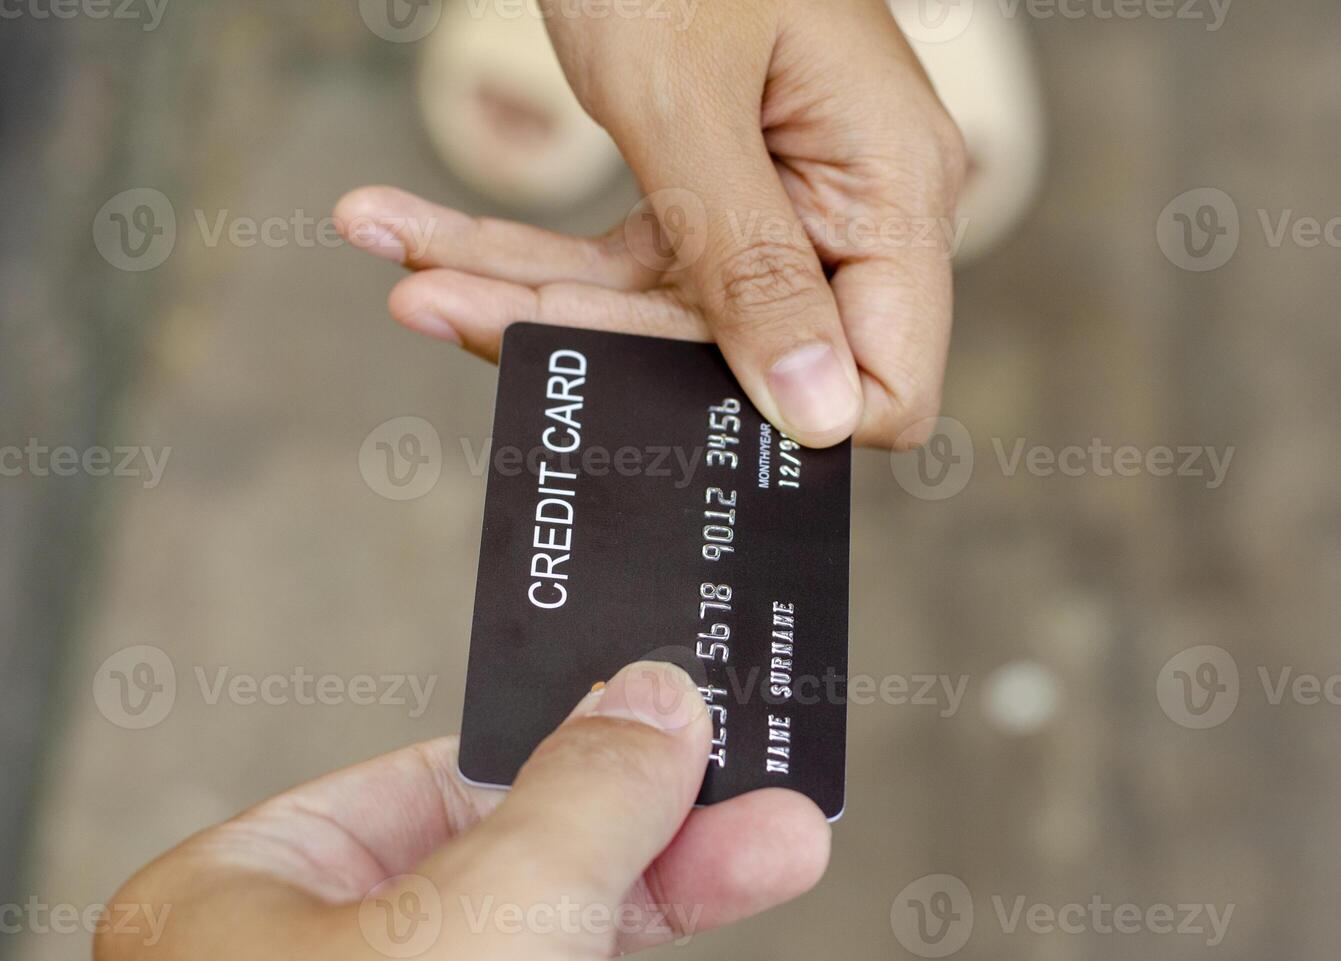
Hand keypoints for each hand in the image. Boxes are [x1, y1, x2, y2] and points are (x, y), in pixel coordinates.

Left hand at [96, 662, 829, 960]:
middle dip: (651, 820)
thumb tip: (650, 700)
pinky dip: (643, 948)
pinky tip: (706, 912)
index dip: (561, 732)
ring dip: (672, 888)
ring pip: (552, 931)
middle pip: (512, 850)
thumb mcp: (495, 918)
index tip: (668, 711)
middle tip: (759, 789)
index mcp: (246, 901)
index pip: (431, 774)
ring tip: (778, 843)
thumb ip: (582, 793)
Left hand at [334, 0, 964, 448]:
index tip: (649, 408)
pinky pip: (615, 260)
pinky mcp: (703, 192)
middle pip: (731, 356)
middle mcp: (843, 209)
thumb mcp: (688, 100)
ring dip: (517, 288)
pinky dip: (515, 247)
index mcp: (888, 188)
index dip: (781, 422)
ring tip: (395, 246)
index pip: (883, 382)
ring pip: (650, 314)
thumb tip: (821, 420)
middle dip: (581, 336)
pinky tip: (412, 227)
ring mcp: (772, 204)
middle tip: (438, 304)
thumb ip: (753, 268)